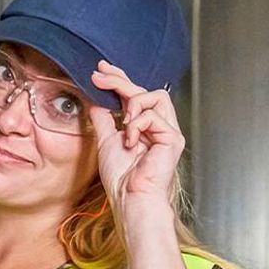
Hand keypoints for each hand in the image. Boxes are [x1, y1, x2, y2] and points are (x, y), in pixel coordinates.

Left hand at [89, 60, 184, 219]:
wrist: (130, 198)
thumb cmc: (121, 178)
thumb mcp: (105, 141)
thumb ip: (103, 120)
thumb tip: (95, 100)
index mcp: (144, 127)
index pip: (134, 95)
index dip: (119, 80)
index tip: (100, 71)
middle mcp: (158, 126)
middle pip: (144, 90)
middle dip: (120, 80)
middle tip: (98, 76)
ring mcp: (168, 131)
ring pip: (155, 96)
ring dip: (133, 104)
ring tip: (122, 123)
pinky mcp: (173, 138)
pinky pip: (154, 116)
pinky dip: (137, 125)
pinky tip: (131, 140)